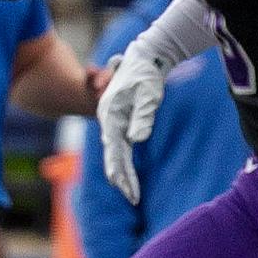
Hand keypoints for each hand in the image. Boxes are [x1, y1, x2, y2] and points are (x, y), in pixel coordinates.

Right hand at [96, 52, 168, 203]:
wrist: (143, 58)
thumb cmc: (146, 75)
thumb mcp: (149, 94)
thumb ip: (143, 117)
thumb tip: (136, 140)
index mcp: (110, 114)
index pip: (114, 148)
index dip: (120, 169)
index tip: (127, 188)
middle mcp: (108, 119)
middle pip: (113, 154)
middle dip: (122, 178)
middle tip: (133, 199)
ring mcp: (113, 121)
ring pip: (116, 152)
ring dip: (122, 173)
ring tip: (131, 195)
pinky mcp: (120, 121)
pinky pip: (120, 146)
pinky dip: (123, 162)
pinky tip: (127, 177)